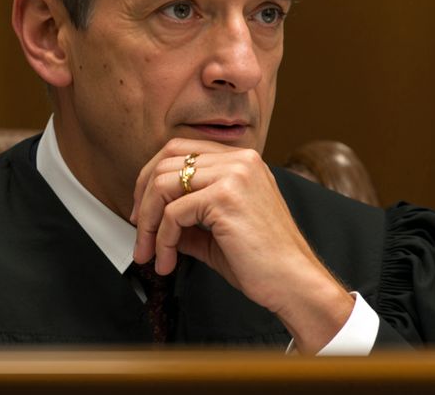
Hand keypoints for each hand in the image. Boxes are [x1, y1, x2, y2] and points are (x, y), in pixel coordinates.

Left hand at [130, 138, 355, 353]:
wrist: (295, 284)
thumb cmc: (263, 263)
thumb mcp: (216, 234)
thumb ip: (187, 221)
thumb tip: (154, 221)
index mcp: (242, 162)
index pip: (181, 149)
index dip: (152, 178)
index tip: (143, 212)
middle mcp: (240, 160)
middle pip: (167, 159)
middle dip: (143, 197)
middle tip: (140, 232)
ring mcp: (234, 174)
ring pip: (164, 184)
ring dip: (148, 223)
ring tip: (149, 253)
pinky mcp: (226, 197)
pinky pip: (173, 213)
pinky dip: (162, 240)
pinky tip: (168, 261)